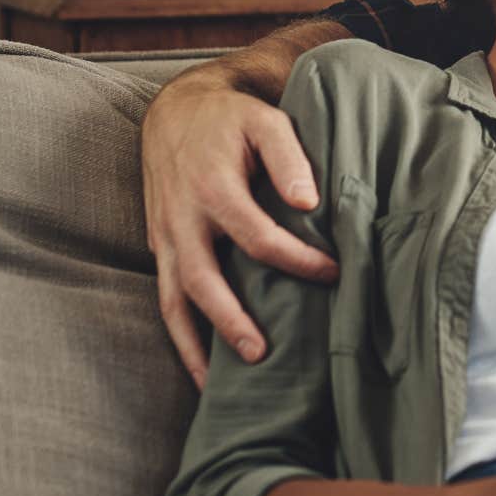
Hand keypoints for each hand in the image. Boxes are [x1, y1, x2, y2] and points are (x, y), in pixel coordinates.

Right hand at [142, 73, 336, 387]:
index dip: (297, 259)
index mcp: (213, 189)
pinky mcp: (160, 248)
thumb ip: (289, 157)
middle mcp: (182, 220)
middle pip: (201, 279)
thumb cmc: (231, 120)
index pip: (258, 237)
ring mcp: (166, 238)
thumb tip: (308, 202)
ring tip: (217, 384)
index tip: (335, 273)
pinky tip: (201, 370)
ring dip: (193, 344)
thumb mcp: (264, 122)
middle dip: (229, 319)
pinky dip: (179, 336)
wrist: (175, 111)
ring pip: (172, 299)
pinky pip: (165, 298)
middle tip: (261, 353)